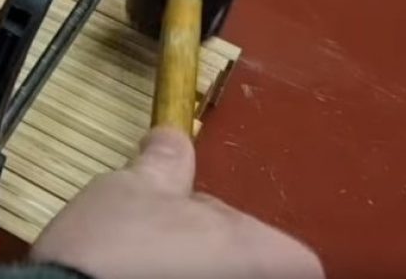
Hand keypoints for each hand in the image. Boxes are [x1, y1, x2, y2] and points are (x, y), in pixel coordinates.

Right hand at [30, 127, 323, 278]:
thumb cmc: (116, 252)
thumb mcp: (136, 186)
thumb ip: (166, 162)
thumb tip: (170, 140)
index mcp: (264, 255)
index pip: (288, 250)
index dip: (238, 229)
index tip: (204, 218)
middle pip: (251, 265)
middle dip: (212, 249)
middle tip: (170, 235)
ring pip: (218, 278)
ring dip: (191, 267)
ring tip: (146, 259)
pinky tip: (138, 276)